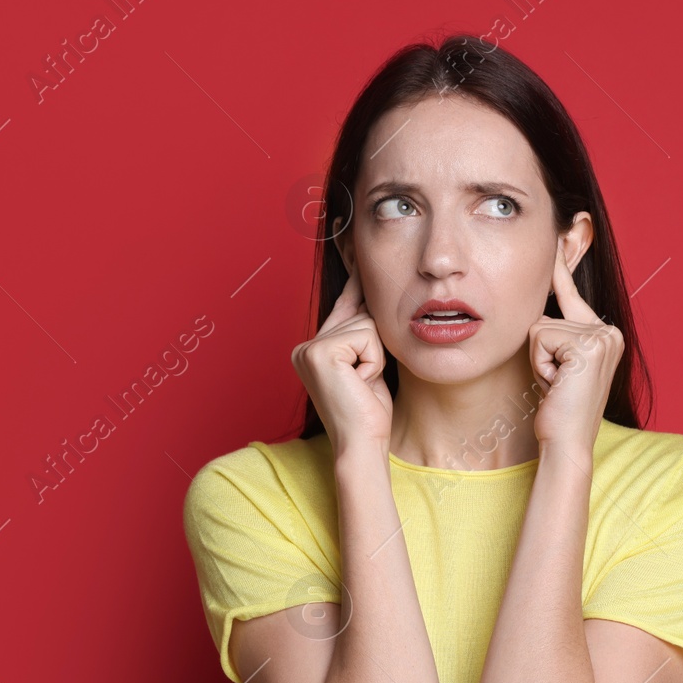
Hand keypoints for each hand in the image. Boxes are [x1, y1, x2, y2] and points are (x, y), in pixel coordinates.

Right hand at [291, 268, 392, 455]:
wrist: (362, 444)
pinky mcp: (320, 352)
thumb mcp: (369, 365)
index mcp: (313, 348)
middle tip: (364, 381)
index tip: (349, 239)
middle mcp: (305, 346)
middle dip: (375, 346)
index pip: (344, 304)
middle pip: (361, 314)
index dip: (354, 278)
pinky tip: (361, 382)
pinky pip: (367, 336)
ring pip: (367, 325)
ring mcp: (309, 348)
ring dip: (376, 357)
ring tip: (363, 384)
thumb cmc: (369, 413)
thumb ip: (364, 333)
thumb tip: (374, 295)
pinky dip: (373, 361)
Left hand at [528, 241, 621, 451]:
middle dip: (541, 351)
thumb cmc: (558, 409)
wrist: (567, 441)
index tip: (563, 230)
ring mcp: (602, 337)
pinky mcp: (587, 345)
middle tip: (557, 382)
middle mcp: (609, 331)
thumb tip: (538, 310)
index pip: (571, 294)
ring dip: (539, 360)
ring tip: (556, 384)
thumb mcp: (558, 364)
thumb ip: (556, 335)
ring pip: (540, 327)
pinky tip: (557, 384)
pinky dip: (540, 364)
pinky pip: (539, 337)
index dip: (561, 266)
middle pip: (546, 316)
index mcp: (605, 333)